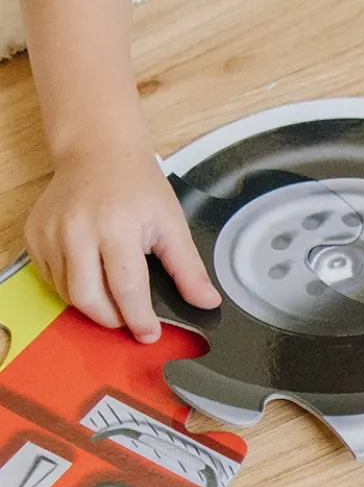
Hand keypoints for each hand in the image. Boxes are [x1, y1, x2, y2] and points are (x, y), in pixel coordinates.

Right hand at [25, 137, 220, 341]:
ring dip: (93, 305)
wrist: (97, 152)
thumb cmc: (138, 186)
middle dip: (113, 319)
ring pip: (67, 293)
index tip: (149, 334)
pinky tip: (92, 277)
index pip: (127, 287)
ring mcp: (50, 233)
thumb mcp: (172, 223)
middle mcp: (77, 231)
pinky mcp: (34, 235)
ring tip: (114, 296)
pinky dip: (72, 288)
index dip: (139, 318)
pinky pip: (50, 278)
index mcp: (116, 227)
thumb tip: (206, 302)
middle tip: (131, 319)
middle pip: (88, 298)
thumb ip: (188, 268)